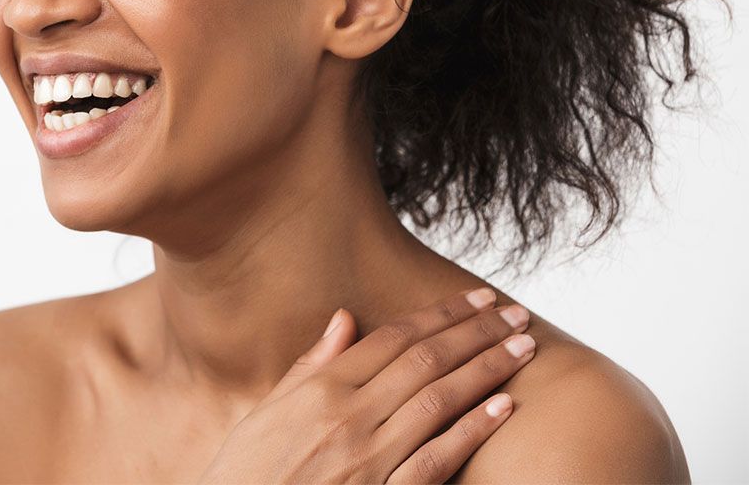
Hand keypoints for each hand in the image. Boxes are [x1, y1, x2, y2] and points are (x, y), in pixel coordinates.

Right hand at [196, 287, 534, 483]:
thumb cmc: (245, 473)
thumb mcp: (267, 410)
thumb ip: (311, 365)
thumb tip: (345, 318)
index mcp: (320, 389)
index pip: (394, 338)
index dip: (441, 314)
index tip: (477, 299)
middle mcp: (348, 416)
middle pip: (426, 361)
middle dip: (477, 333)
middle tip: (515, 315)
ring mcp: (369, 458)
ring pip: (440, 400)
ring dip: (487, 370)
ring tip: (522, 348)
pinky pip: (437, 459)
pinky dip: (472, 430)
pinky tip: (503, 408)